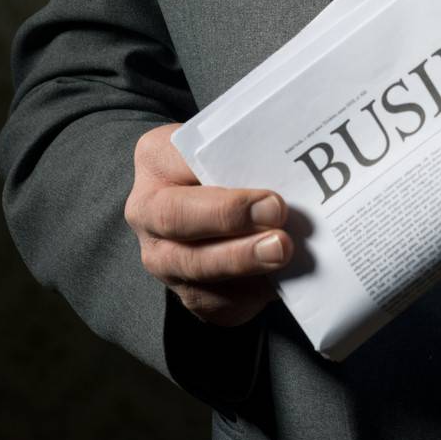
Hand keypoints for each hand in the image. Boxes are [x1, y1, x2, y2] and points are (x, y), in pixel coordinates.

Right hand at [124, 123, 292, 326]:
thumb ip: (247, 149)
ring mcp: (161, 256)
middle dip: (231, 228)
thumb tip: (293, 171)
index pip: (181, 171)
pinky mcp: (184, 290)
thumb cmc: (222, 156)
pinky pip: (212, 303)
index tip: (272, 202)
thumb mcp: (225, 136)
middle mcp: (147, 211)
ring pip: (193, 271)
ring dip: (242, 266)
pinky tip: (278, 282)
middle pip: (179, 224)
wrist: (207, 189)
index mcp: (155, 159)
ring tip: (282, 255)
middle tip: (280, 233)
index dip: (224, 192)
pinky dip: (247, 296)